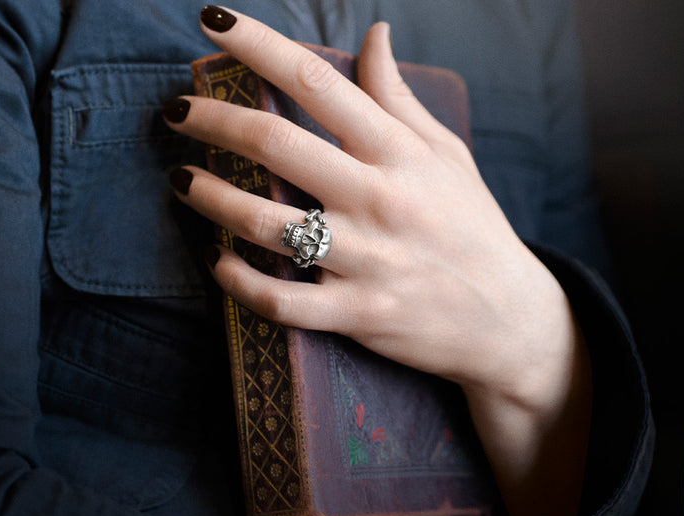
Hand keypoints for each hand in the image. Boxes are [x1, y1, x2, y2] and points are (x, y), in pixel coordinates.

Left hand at [165, 7, 590, 515]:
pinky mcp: (357, 314)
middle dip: (213, 118)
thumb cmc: (474, 228)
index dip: (261, 46)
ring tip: (181, 180)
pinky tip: (217, 260)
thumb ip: (400, 98)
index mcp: (401, 154)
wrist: (508, 319)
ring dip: (210, 197)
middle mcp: (380, 200)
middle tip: (175, 110)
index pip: (320, 84)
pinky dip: (237, 281)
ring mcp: (367, 261)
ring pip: (266, 224)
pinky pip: (280, 300)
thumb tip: (375, 33)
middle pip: (277, 145)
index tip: (214, 22)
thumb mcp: (447, 155)